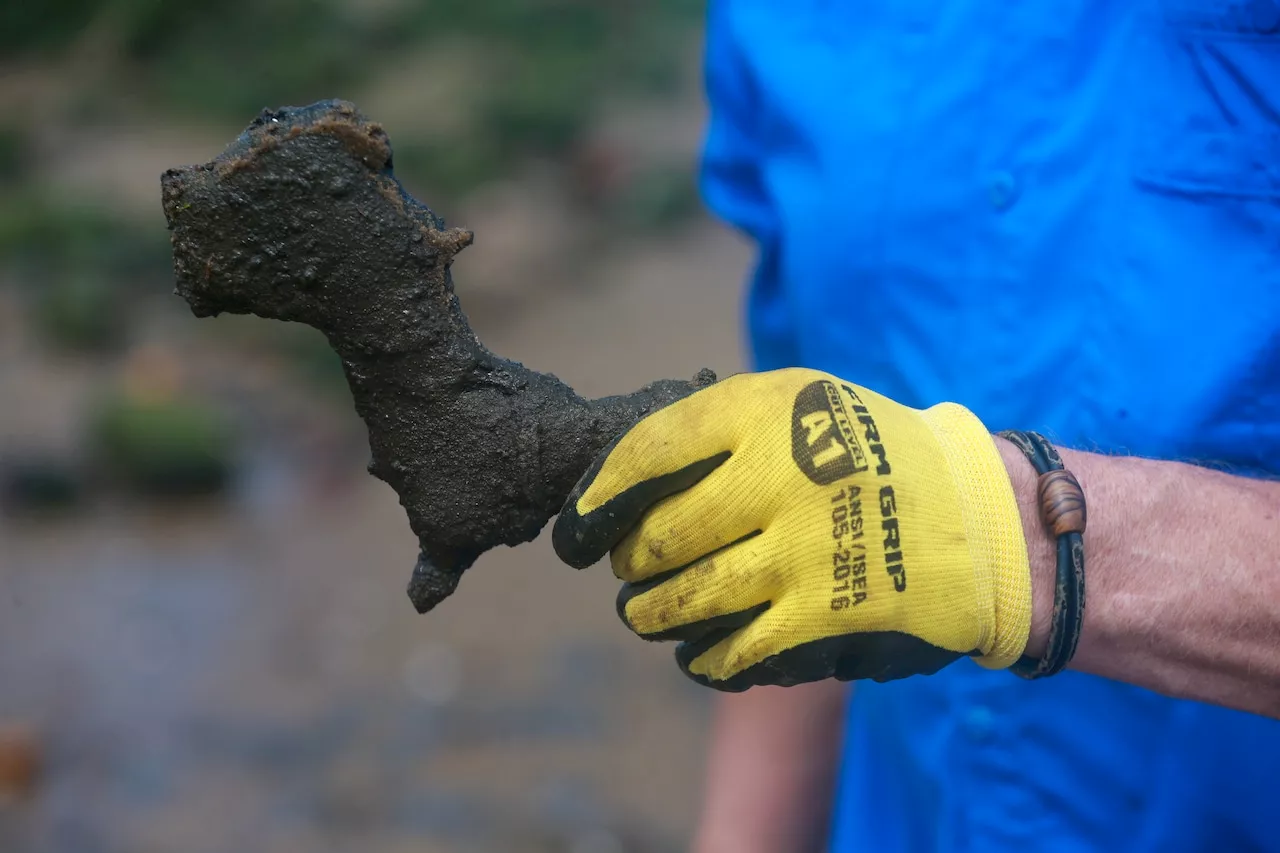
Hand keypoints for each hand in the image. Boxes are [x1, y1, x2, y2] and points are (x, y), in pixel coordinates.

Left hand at [552, 368, 1032, 690]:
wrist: (980, 518)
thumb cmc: (867, 457)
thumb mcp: (801, 404)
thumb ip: (717, 428)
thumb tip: (613, 482)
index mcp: (766, 411)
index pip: (645, 452)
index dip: (594, 498)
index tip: (572, 529)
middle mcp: (781, 475)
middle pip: (654, 538)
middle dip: (626, 564)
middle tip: (625, 570)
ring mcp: (804, 551)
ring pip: (681, 601)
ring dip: (650, 615)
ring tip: (645, 612)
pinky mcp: (826, 617)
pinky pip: (730, 652)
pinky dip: (701, 658)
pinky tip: (697, 651)